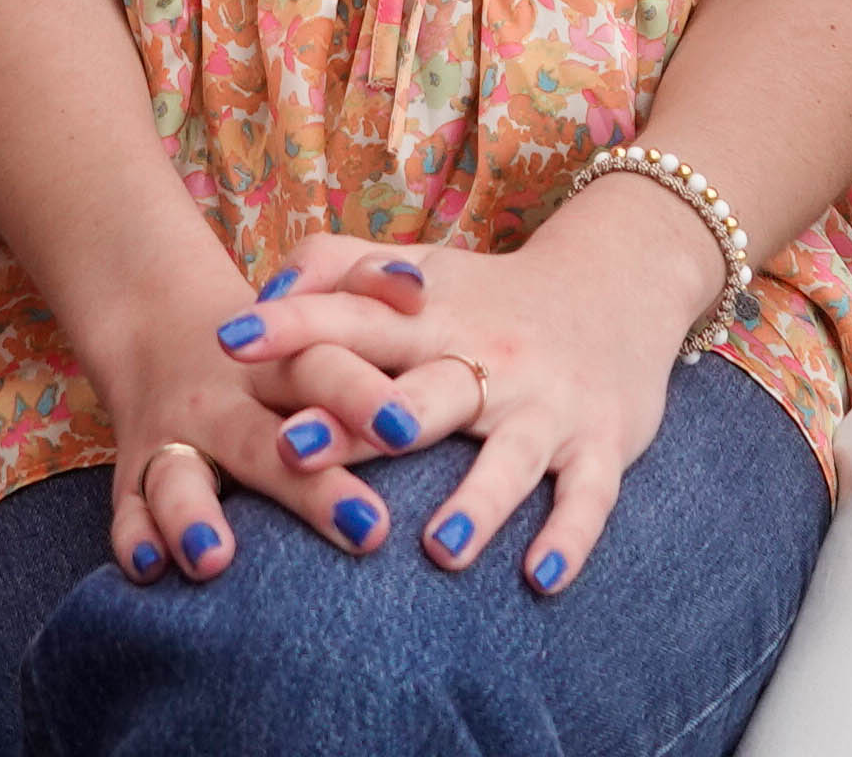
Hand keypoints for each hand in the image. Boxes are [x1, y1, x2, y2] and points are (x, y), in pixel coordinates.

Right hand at [76, 260, 404, 585]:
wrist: (158, 329)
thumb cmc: (276, 347)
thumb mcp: (315, 313)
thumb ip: (366, 299)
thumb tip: (414, 283)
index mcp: (279, 364)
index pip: (320, 370)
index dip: (360, 396)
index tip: (405, 432)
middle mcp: (222, 403)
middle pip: (261, 440)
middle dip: (310, 486)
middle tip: (368, 527)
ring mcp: (173, 442)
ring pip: (179, 478)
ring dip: (193, 516)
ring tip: (215, 559)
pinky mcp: (134, 480)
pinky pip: (126, 512)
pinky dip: (132, 538)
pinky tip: (146, 567)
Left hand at [210, 190, 725, 595]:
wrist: (621, 283)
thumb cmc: (488, 297)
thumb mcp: (419, 269)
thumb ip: (336, 269)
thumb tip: (262, 296)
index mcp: (430, 317)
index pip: (353, 316)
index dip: (294, 326)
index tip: (230, 343)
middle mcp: (486, 359)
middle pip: (422, 391)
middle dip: (361, 422)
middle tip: (296, 451)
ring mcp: (546, 405)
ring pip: (511, 455)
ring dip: (477, 500)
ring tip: (438, 547)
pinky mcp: (600, 444)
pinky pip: (588, 497)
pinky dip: (568, 538)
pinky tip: (538, 581)